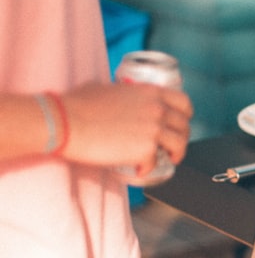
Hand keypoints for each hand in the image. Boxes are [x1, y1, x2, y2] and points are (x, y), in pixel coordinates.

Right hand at [60, 81, 193, 171]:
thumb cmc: (76, 104)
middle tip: (172, 145)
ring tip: (166, 159)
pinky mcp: (147, 150)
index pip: (184, 102)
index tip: (179, 123)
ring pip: (179, 145)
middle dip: (181, 137)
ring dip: (175, 154)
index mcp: (151, 92)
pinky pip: (155, 163)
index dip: (185, 115)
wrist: (65, 122)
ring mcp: (154, 130)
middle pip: (184, 126)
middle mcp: (158, 109)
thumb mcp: (105, 87)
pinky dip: (148, 168)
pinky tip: (139, 169)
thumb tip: (121, 96)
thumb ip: (123, 92)